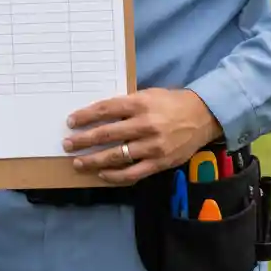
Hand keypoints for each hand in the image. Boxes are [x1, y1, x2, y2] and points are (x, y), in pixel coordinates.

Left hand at [62, 88, 221, 184]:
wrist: (202, 116)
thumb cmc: (170, 103)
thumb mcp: (147, 95)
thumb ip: (125, 105)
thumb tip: (98, 115)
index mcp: (139, 104)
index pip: (105, 110)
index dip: (85, 116)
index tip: (71, 122)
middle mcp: (144, 125)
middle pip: (107, 134)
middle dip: (83, 140)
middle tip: (67, 144)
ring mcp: (152, 146)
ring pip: (117, 156)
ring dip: (94, 160)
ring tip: (78, 163)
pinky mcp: (160, 163)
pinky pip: (133, 173)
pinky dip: (115, 176)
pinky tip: (102, 174)